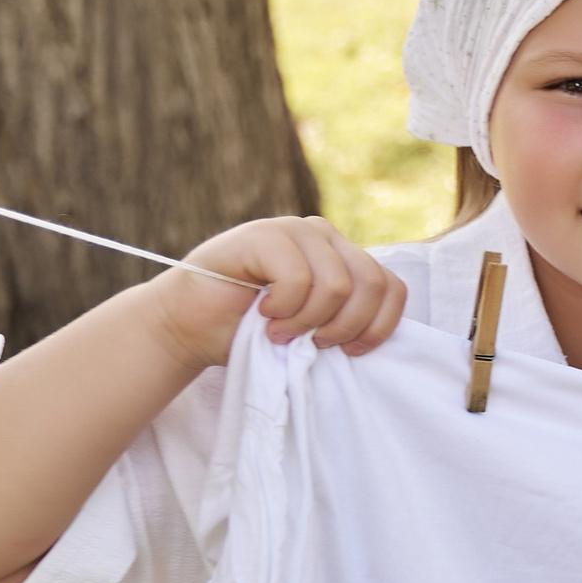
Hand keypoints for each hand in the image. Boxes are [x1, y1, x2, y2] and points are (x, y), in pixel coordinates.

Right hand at [145, 216, 407, 369]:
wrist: (190, 326)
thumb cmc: (251, 333)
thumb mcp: (312, 330)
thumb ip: (345, 320)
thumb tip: (377, 334)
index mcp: (344, 258)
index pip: (392, 287)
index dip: (378, 326)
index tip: (349, 352)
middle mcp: (326, 237)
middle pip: (371, 284)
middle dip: (345, 326)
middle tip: (311, 342)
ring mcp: (296, 230)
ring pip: (337, 284)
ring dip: (306, 321)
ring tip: (279, 331)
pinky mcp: (265, 234)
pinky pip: (299, 278)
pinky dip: (283, 308)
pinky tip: (263, 312)